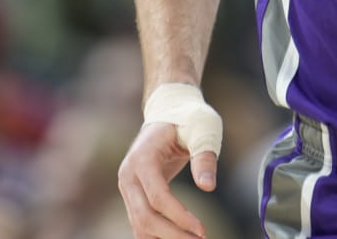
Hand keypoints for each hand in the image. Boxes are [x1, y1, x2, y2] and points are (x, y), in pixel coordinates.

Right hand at [118, 121, 210, 238]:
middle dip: (173, 235)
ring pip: (140, 224)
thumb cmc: (188, 118)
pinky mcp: (134, 195)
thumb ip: (205, 157)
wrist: (168, 110)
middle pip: (144, 217)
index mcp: (142, 158)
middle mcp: (128, 175)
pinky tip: (179, 238)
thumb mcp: (202, 129)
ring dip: (165, 238)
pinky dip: (158, 235)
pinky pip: (142, 222)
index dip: (179, 217)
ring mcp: (128, 187)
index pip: (157, 197)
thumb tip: (208, 186)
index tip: (202, 231)